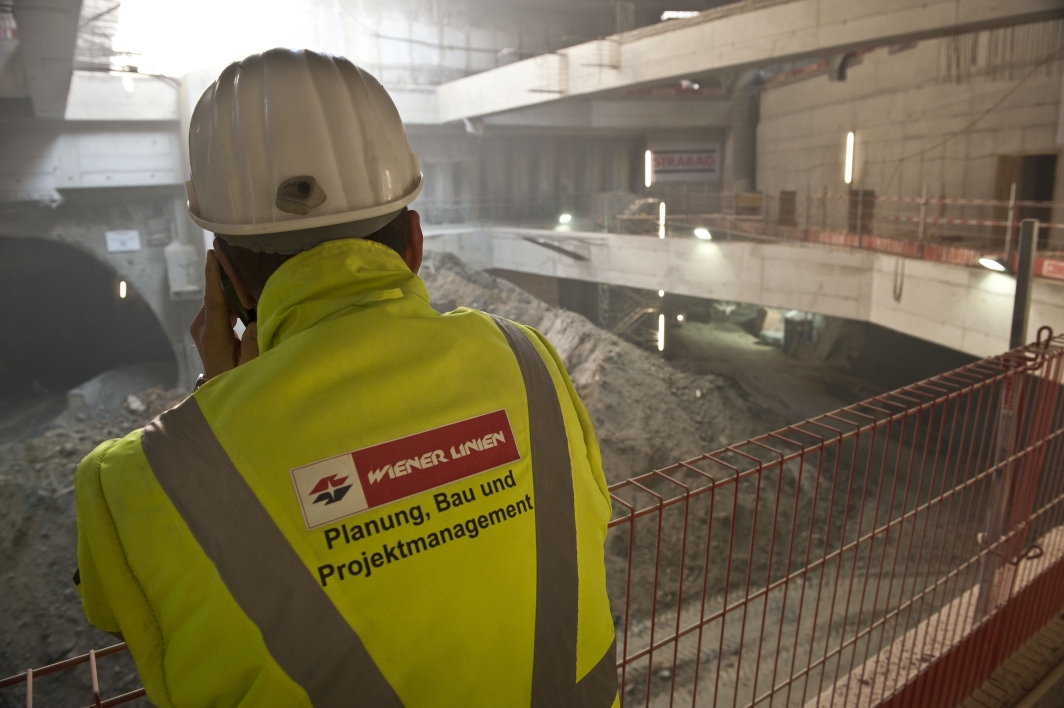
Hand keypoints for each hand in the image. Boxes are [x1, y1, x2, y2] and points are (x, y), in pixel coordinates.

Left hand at [190, 250, 258, 380]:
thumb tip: (256, 319)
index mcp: (212, 336)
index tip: (212, 254)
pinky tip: (244, 299)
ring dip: (232, 290)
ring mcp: (201, 326)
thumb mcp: (248, 365)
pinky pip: (218, 305)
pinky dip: (230, 299)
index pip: (213, 300)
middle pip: (215, 295)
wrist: (218, 388)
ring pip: (216, 299)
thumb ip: (253, 343)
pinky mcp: (205, 325)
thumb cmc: (235, 378)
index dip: (213, 276)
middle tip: (242, 263)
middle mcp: (202, 327)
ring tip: (249, 284)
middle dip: (229, 279)